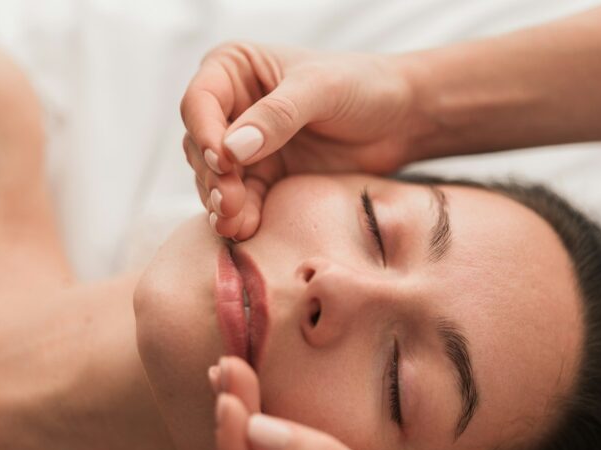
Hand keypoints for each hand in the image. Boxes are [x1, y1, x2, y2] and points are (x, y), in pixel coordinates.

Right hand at [182, 43, 416, 239]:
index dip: (205, 134)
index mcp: (235, 68)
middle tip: (229, 203)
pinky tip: (243, 230)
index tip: (224, 161)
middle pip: (201, 145)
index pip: (199, 102)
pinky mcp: (264, 177)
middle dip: (212, 176)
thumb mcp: (321, 90)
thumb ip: (277, 116)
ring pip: (214, 177)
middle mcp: (232, 105)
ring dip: (220, 201)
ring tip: (233, 224)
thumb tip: (232, 150)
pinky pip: (241, 199)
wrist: (401, 120)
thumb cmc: (364, 86)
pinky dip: (239, 215)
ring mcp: (246, 144)